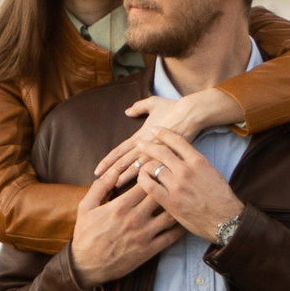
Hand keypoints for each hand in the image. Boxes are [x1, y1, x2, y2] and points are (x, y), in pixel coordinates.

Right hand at [69, 160, 182, 286]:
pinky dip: (180, 227)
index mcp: (120, 206)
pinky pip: (171, 237)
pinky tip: (183, 220)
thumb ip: (101, 186)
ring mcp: (144, 235)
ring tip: (181, 197)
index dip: (154, 172)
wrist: (86, 266)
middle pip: (161, 195)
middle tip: (174, 180)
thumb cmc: (85, 234)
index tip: (157, 168)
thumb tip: (114, 170)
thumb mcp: (86, 207)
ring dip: (177, 204)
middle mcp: (135, 218)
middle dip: (168, 185)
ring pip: (170, 215)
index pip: (145, 182)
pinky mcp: (149, 250)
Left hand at [93, 87, 243, 181]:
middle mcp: (146, 145)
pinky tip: (140, 187)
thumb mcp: (153, 102)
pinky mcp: (169, 158)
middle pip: (125, 161)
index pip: (120, 150)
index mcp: (140, 135)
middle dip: (111, 172)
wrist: (193, 113)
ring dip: (125, 178)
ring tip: (113, 188)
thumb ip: (139, 107)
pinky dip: (146, 179)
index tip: (97, 169)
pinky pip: (155, 170)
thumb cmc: (174, 107)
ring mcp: (158, 153)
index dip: (108, 160)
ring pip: (137, 169)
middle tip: (99, 181)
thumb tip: (127, 111)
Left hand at [124, 127, 244, 243]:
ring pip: (152, 167)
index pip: (177, 140)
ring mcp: (177, 186)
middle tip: (140, 144)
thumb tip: (181, 154)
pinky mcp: (170, 201)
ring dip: (145, 165)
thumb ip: (195, 162)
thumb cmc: (220, 197)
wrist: (225, 219)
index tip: (154, 130)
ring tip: (141, 166)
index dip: (163, 133)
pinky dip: (143, 180)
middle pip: (161, 151)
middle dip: (148, 146)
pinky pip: (149, 186)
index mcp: (198, 161)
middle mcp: (186, 170)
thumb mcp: (211, 172)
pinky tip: (142, 179)